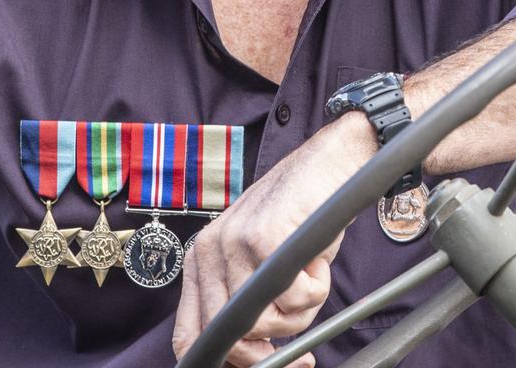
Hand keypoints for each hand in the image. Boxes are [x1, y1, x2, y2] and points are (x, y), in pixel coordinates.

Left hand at [172, 113, 375, 367]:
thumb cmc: (296, 215)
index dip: (227, 360)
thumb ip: (245, 300)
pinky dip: (315, 290)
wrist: (325, 166)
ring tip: (309, 274)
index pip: (190, 335)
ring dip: (301, 312)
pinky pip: (294, 299)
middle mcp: (211, 251)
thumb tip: (251, 356)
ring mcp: (235, 244)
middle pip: (232, 337)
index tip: (263, 362)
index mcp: (202, 258)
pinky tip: (315, 261)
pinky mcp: (264, 240)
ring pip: (267, 322)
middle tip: (301, 338)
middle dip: (272, 347)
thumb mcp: (258, 258)